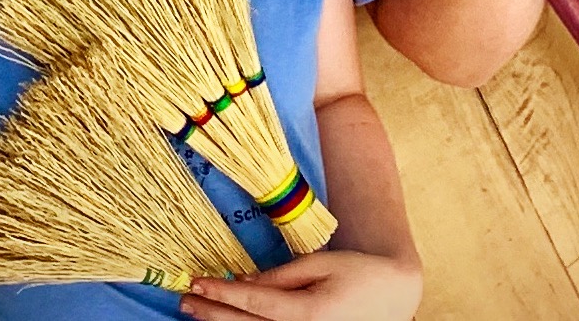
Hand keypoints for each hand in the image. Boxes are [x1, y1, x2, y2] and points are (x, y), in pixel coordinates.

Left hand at [184, 249, 423, 320]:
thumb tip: (243, 279)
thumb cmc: (358, 274)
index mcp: (310, 314)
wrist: (393, 296)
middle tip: (185, 298)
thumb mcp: (320, 264)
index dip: (224, 292)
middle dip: (214, 312)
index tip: (197, 281)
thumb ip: (281, 275)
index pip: (256, 303)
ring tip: (196, 312)